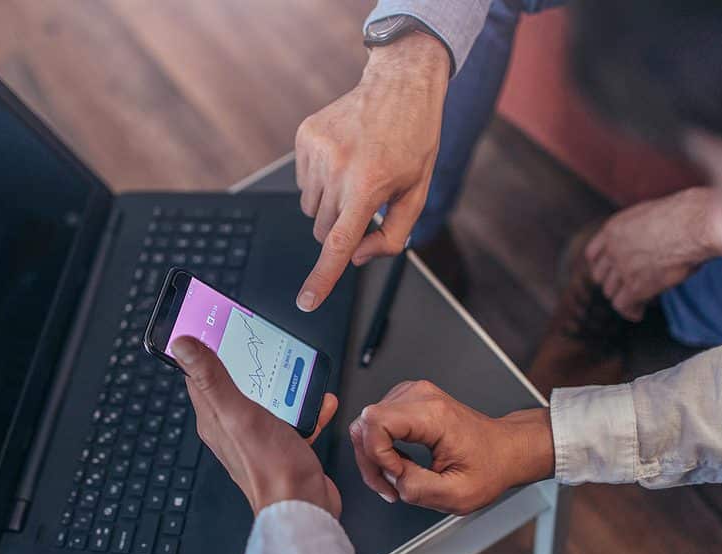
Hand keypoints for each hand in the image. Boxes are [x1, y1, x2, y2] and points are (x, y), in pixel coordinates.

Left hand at [170, 336, 340, 516]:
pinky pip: (293, 419)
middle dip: (250, 363)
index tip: (214, 328)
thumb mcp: (239, 412)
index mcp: (214, 418)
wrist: (303, 507)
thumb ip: (212, 377)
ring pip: (267, 399)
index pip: (198, 376)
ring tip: (296, 372)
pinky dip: (306, 408)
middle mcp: (232, 427)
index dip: (204, 350)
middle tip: (263, 343)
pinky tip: (319, 402)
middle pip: (235, 384)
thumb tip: (182, 345)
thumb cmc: (270, 467)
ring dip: (283, 384)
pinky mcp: (282, 446)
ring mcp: (257, 437)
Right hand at [294, 31, 449, 311]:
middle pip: (323, 230)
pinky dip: (321, 179)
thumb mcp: (418, 192)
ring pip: (311, 208)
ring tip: (355, 172)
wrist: (399, 84)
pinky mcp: (304, 138)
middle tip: (364, 201)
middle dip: (341, 228)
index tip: (307, 301)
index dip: (322, 278)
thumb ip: (392, 235)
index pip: (338, 244)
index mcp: (368, 186)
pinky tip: (343, 156)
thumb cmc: (414, 140)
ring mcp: (317, 152)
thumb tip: (357, 256)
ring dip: (330, 203)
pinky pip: (303, 182)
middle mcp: (337, 169)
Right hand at [349, 380, 553, 514]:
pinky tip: (398, 464)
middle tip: (392, 486)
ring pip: (366, 424)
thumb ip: (418, 489)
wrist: (504, 449)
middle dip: (371, 462)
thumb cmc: (489, 466)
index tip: (397, 474)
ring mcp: (412, 394)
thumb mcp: (459, 494)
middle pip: (366, 423)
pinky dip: (380, 449)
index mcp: (434, 414)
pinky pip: (376, 423)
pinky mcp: (407, 400)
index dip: (377, 454)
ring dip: (374, 457)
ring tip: (398, 478)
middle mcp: (420, 396)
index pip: (376, 421)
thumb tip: (392, 479)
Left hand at [585, 187, 720, 321]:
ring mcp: (622, 267)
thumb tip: (651, 243)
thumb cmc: (688, 214)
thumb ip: (641, 231)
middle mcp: (612, 248)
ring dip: (623, 297)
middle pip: (600, 275)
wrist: (697, 223)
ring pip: (611, 291)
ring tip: (638, 301)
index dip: (600, 266)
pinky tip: (638, 314)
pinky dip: (630, 312)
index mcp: (613, 229)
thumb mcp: (653, 215)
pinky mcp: (636, 285)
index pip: (593, 253)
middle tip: (627, 287)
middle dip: (613, 282)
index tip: (609, 272)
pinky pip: (623, 306)